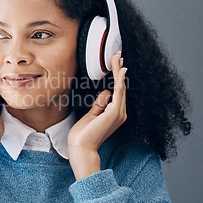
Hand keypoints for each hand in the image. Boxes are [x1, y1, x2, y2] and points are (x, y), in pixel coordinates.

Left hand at [67, 51, 126, 178]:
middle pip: (121, 86)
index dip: (117, 76)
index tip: (116, 63)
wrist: (81, 147)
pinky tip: (120, 70)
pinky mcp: (114, 113)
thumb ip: (99, 105)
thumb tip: (105, 93)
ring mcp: (118, 113)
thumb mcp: (91, 115)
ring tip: (117, 57)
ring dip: (119, 70)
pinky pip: (119, 92)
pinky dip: (119, 80)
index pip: (117, 91)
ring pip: (121, 87)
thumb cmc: (83, 135)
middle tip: (117, 54)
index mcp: (115, 114)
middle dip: (119, 69)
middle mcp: (120, 113)